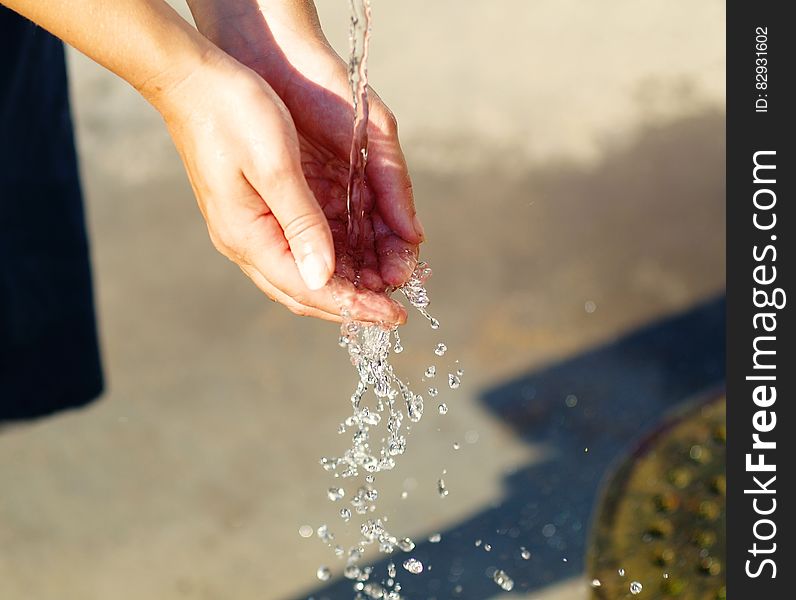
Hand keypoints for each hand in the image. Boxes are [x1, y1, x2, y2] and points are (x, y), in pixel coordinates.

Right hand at [152, 50, 407, 323]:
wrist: (192, 79)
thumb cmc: (233, 112)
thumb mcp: (276, 166)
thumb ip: (301, 223)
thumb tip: (323, 278)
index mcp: (247, 236)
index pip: (309, 289)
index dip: (354, 306)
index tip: (394, 315)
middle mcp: (244, 242)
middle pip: (304, 293)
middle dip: (351, 305)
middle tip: (394, 311)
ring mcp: (246, 229)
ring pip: (300, 276)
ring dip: (342, 286)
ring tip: (383, 289)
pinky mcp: (254, 213)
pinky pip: (295, 252)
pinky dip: (329, 262)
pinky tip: (355, 259)